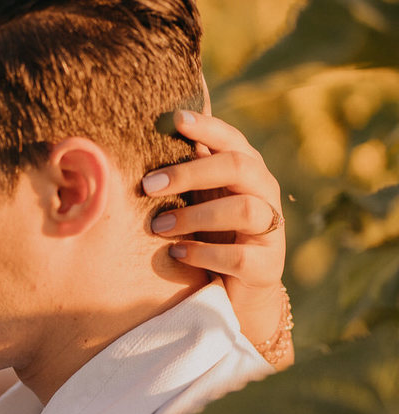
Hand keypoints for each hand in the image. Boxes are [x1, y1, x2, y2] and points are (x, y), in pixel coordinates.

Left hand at [142, 110, 291, 365]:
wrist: (236, 293)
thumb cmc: (210, 235)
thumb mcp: (197, 200)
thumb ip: (183, 174)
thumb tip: (143, 138)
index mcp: (247, 172)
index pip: (232, 140)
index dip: (207, 127)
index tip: (175, 119)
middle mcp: (264, 194)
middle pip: (238, 167)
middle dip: (191, 172)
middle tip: (148, 185)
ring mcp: (270, 230)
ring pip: (245, 210)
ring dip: (195, 216)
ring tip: (158, 226)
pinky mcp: (266, 266)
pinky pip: (239, 256)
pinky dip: (203, 253)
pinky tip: (176, 253)